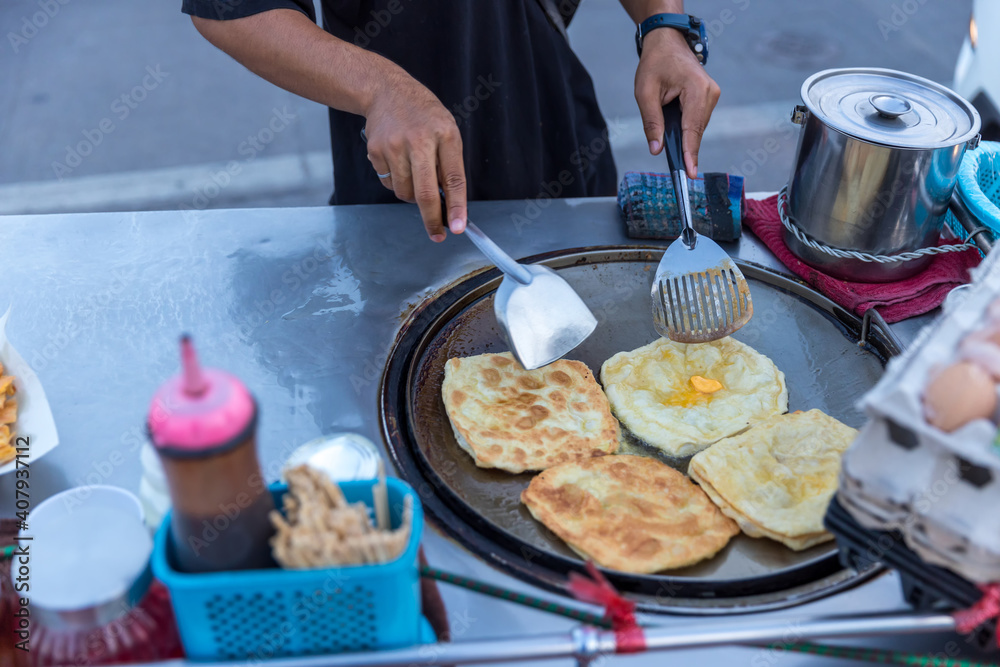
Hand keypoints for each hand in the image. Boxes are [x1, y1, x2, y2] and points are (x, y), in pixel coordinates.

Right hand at [364, 73, 466, 241]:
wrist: (386, 91)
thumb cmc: (423, 116)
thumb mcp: (446, 131)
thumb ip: (449, 165)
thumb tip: (448, 204)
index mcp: (445, 134)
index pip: (453, 178)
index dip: (456, 207)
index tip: (457, 227)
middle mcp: (419, 140)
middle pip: (425, 193)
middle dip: (432, 220)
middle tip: (438, 234)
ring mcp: (395, 146)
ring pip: (405, 193)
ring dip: (413, 195)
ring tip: (415, 174)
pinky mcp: (376, 151)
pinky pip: (389, 183)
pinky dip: (397, 182)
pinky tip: (399, 162)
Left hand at [634, 27, 719, 175]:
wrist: (667, 42)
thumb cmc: (655, 63)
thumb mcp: (645, 93)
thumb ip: (651, 122)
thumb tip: (656, 149)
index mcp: (697, 89)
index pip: (693, 128)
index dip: (690, 153)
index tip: (691, 173)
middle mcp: (710, 93)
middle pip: (696, 130)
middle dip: (684, 147)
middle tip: (677, 170)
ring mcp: (712, 95)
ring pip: (696, 127)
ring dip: (683, 136)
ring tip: (669, 140)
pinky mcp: (708, 98)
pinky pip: (696, 121)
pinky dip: (685, 129)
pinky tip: (675, 131)